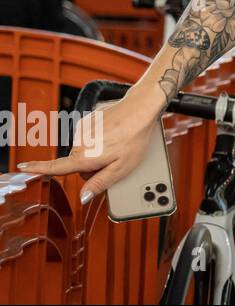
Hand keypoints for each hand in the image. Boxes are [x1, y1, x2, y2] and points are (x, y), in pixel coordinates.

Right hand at [17, 85, 164, 205]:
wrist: (140, 108)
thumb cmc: (134, 138)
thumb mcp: (122, 167)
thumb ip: (101, 183)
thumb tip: (84, 197)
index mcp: (85, 156)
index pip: (56, 167)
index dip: (38, 168)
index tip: (23, 167)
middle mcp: (79, 142)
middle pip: (77, 162)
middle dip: (92, 165)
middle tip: (113, 160)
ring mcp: (83, 129)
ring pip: (84, 149)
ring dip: (97, 151)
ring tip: (117, 144)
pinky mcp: (88, 119)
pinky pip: (89, 136)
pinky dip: (99, 138)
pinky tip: (114, 134)